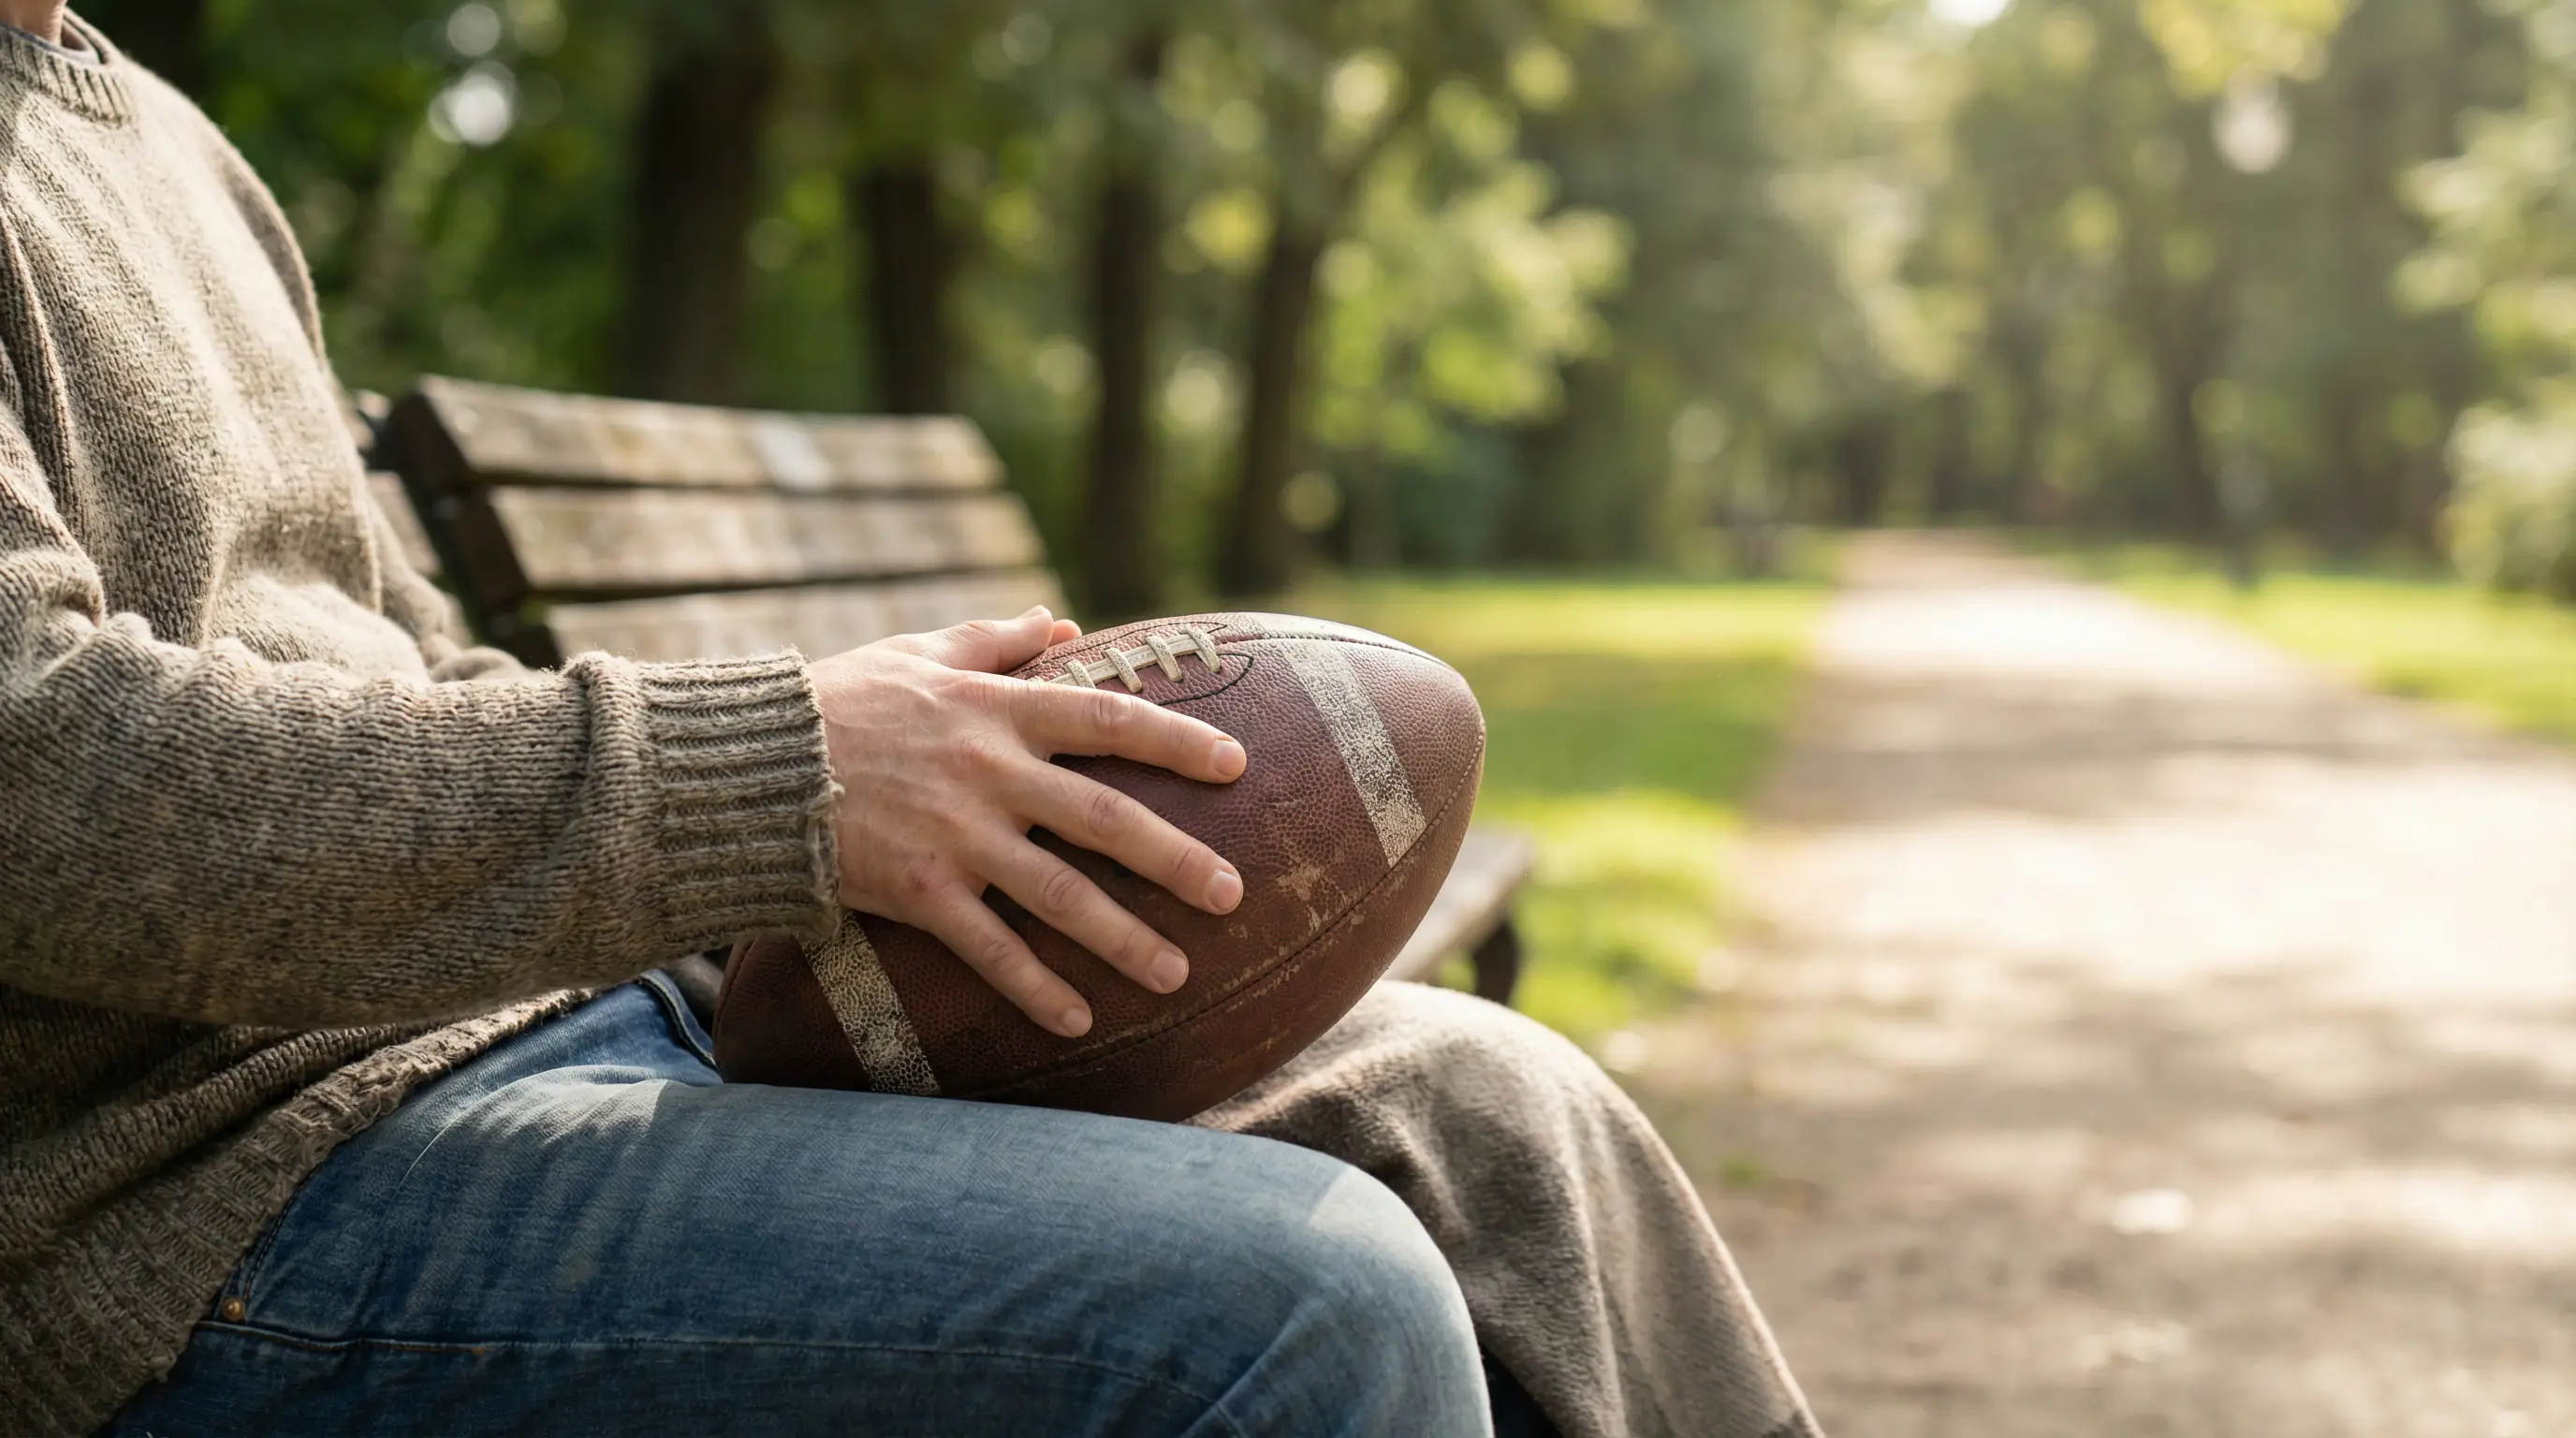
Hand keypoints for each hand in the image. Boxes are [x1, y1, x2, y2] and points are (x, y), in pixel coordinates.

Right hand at [807, 608, 1247, 1037]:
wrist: (749, 764)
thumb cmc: (837, 702)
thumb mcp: (919, 653)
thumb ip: (995, 642)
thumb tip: (1059, 622)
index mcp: (998, 711)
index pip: (1109, 718)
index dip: (1177, 743)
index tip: (1236, 766)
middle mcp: (991, 774)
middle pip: (1105, 818)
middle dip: (1176, 858)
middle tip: (1235, 892)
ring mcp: (958, 836)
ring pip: (1060, 894)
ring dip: (1123, 938)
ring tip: (1178, 974)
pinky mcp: (920, 891)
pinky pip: (989, 948)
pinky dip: (1035, 987)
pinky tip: (1078, 1021)